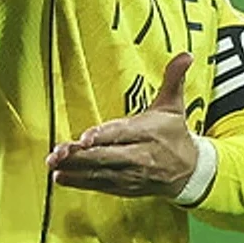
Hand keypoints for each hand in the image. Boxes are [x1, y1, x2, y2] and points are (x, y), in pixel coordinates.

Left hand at [47, 53, 197, 198]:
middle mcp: (138, 155)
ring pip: (100, 173)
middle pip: (106, 156)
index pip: (122, 133)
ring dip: (75, 170)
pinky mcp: (125, 188)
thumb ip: (174, 79)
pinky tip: (61, 178)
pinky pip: (101, 186)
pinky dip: (81, 183)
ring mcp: (131, 174)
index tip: (84, 137)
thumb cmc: (175, 134)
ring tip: (53, 165)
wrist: (189, 172)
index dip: (103, 136)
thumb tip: (186, 55)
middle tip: (57, 153)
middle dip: (81, 156)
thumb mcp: (174, 105)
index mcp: (148, 132)